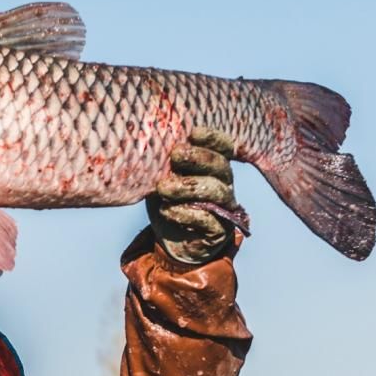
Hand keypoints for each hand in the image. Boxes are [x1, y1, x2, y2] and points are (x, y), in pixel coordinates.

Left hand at [147, 128, 244, 264]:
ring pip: (216, 191)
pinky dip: (185, 213)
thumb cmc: (168, 202)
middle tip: (176, 155)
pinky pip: (207, 219)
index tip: (194, 133)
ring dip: (187, 187)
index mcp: (214, 167)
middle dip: (197, 158)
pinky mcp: (219, 230)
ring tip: (163, 188)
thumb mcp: (162, 178)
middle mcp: (224, 184)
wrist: (171, 241)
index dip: (213, 138)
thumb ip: (163, 164)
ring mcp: (225, 207)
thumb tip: (150, 145)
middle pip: (220, 166)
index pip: (223, 147)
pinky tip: (167, 210)